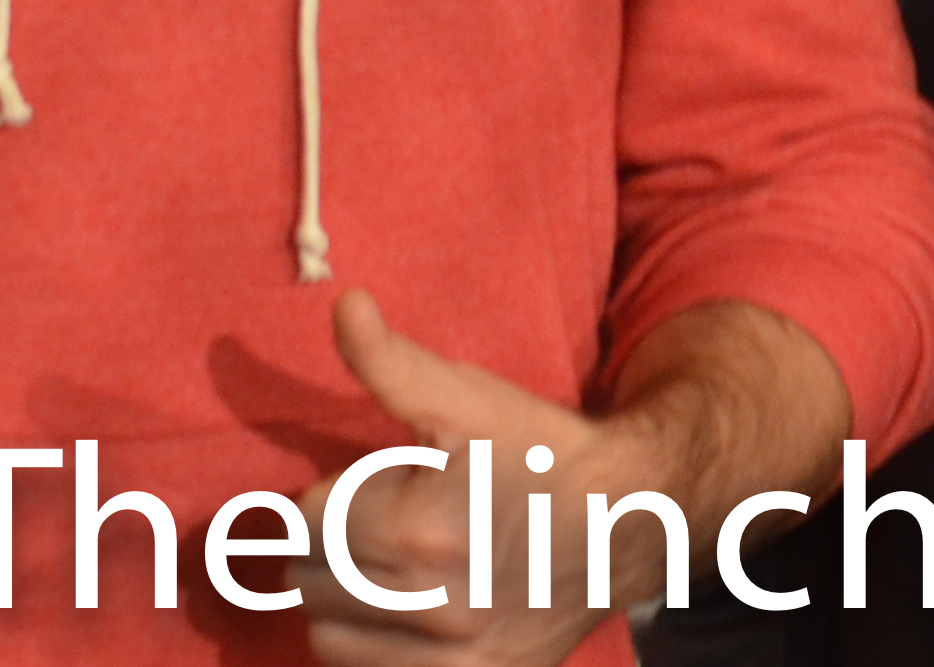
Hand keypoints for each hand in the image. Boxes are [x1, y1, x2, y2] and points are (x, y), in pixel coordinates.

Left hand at [292, 291, 639, 661]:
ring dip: (343, 598)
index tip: (381, 481)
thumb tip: (342, 302)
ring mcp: (451, 659)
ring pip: (326, 635)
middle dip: (333, 541)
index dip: (335, 491)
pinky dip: (372, 644)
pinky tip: (406, 609)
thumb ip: (391, 361)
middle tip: (384, 517)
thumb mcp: (469, 397)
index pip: (305, 521)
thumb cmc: (541, 450)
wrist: (629, 517)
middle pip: (306, 580)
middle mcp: (431, 607)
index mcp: (419, 530)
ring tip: (392, 563)